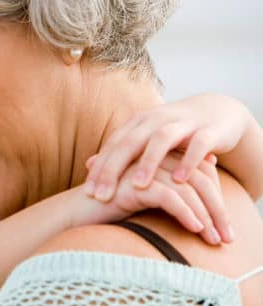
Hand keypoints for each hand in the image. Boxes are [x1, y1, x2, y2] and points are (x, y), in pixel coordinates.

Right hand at [80, 151, 231, 244]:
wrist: (76, 212)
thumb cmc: (110, 206)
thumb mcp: (144, 198)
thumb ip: (168, 190)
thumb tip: (189, 200)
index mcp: (155, 158)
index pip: (198, 172)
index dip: (215, 197)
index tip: (224, 225)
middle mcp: (151, 160)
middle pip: (198, 179)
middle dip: (217, 209)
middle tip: (227, 237)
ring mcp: (142, 170)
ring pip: (187, 189)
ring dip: (206, 216)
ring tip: (214, 239)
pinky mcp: (133, 185)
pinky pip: (169, 197)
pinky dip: (185, 213)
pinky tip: (194, 228)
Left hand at [85, 94, 249, 199]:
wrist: (218, 110)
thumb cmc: (174, 133)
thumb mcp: (145, 139)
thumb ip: (120, 151)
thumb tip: (88, 165)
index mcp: (138, 123)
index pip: (113, 146)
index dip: (100, 168)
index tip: (88, 192)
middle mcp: (156, 119)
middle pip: (130, 143)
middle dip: (114, 169)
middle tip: (102, 195)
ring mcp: (183, 123)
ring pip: (161, 140)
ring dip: (149, 162)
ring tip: (138, 187)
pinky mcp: (209, 130)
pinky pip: (198, 145)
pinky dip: (188, 161)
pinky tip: (179, 180)